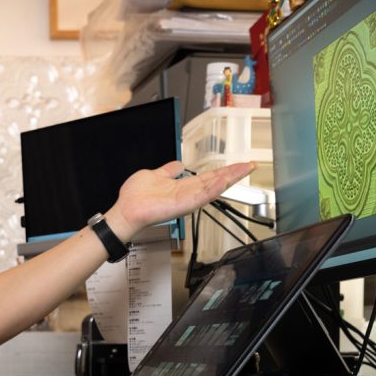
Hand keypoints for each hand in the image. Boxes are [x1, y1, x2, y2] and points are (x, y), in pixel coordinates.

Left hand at [106, 160, 255, 241]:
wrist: (126, 211)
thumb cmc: (136, 198)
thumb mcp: (154, 175)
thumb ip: (168, 170)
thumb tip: (178, 164)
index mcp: (183, 186)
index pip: (209, 177)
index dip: (224, 170)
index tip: (239, 164)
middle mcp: (188, 193)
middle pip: (216, 181)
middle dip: (233, 173)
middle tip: (250, 165)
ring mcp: (187, 200)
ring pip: (213, 188)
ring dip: (229, 178)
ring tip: (243, 169)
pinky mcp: (183, 205)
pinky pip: (201, 196)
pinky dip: (213, 189)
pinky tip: (224, 181)